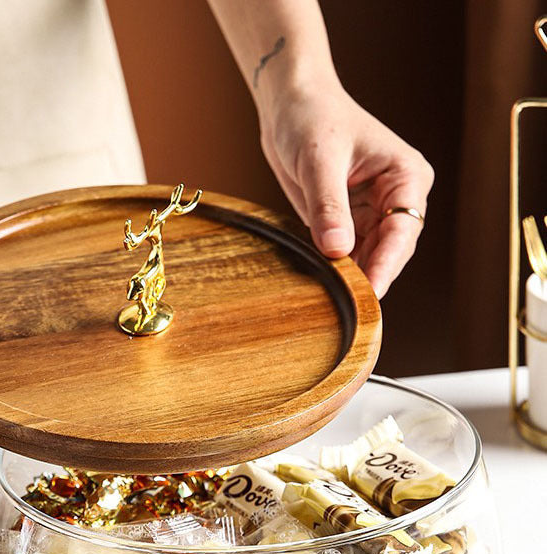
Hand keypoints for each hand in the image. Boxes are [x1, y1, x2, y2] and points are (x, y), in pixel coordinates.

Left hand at [260, 81, 433, 296]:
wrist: (289, 106)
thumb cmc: (311, 117)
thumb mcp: (319, 160)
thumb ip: (329, 205)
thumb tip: (337, 249)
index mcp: (405, 175)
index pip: (404, 227)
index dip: (388, 262)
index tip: (373, 291)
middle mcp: (395, 197)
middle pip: (392, 250)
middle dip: (372, 275)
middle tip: (352, 306)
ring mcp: (372, 212)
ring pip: (371, 257)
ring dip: (355, 277)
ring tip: (337, 301)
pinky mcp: (347, 221)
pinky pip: (348, 254)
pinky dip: (338, 269)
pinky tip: (326, 285)